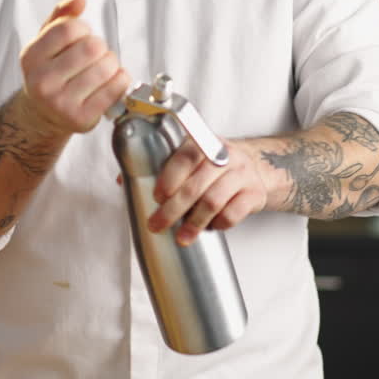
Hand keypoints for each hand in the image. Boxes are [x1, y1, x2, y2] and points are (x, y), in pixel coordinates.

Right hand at [18, 0, 130, 136]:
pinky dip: (120, 80)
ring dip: (112, 64)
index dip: (84, 28)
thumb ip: (62, 16)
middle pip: (92, 47)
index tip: (82, 36)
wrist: (43, 115)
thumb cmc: (50, 72)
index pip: (69, 28)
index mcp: (31, 57)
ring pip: (106, 68)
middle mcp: (42, 81)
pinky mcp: (81, 118)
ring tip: (102, 68)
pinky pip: (115, 88)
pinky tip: (110, 81)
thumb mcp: (46, 42)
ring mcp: (61, 102)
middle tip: (94, 55)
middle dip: (100, 47)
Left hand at [147, 139, 268, 245]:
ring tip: (182, 236)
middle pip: (196, 185)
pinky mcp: (254, 193)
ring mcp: (242, 174)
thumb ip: (160, 167)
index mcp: (204, 142)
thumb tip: (124, 180)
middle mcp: (225, 156)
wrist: (254, 168)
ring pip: (214, 201)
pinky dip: (218, 224)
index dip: (168, 178)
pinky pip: (233, 214)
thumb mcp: (190, 158)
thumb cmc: (213, 166)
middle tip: (157, 224)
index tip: (156, 197)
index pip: (185, 157)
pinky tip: (209, 227)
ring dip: (194, 223)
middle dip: (173, 209)